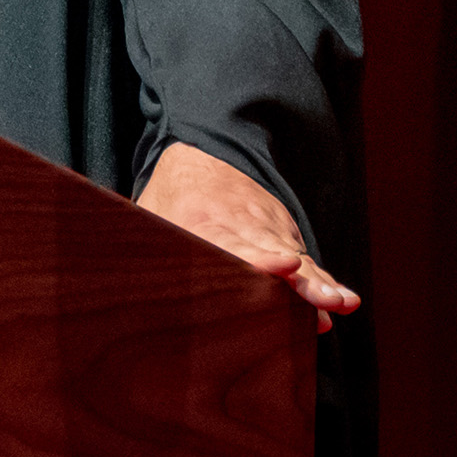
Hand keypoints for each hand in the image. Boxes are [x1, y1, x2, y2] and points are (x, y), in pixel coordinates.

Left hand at [135, 142, 360, 331]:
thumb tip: (113, 288)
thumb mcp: (148, 216)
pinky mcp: (281, 235)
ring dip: (317, 284)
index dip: (256, 259)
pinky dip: (323, 280)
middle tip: (322, 301)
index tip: (281, 267)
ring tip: (340, 304)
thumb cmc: (169, 198)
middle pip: (272, 256)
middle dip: (299, 280)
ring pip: (295, 260)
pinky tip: (343, 300)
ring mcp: (265, 229)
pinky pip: (305, 261)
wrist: (204, 152)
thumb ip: (144, 249)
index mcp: (200, 222)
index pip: (231, 244)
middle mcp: (240, 225)